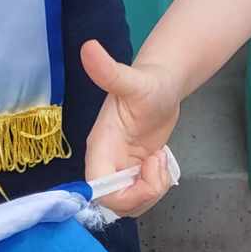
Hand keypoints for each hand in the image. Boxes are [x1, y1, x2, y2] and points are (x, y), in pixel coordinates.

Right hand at [82, 41, 180, 214]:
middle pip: (114, 202)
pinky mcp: (133, 173)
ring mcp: (120, 169)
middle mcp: (106, 162)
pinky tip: (161, 163)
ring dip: (151, 191)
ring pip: (128, 204)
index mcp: (100, 146)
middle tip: (158, 164)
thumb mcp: (133, 80)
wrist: (162, 86)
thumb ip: (110, 71)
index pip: (97, 186)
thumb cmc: (149, 83)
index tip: (145, 169)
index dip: (119, 193)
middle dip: (142, 193)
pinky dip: (155, 188)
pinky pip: (139, 197)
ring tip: (161, 161)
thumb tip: (88, 47)